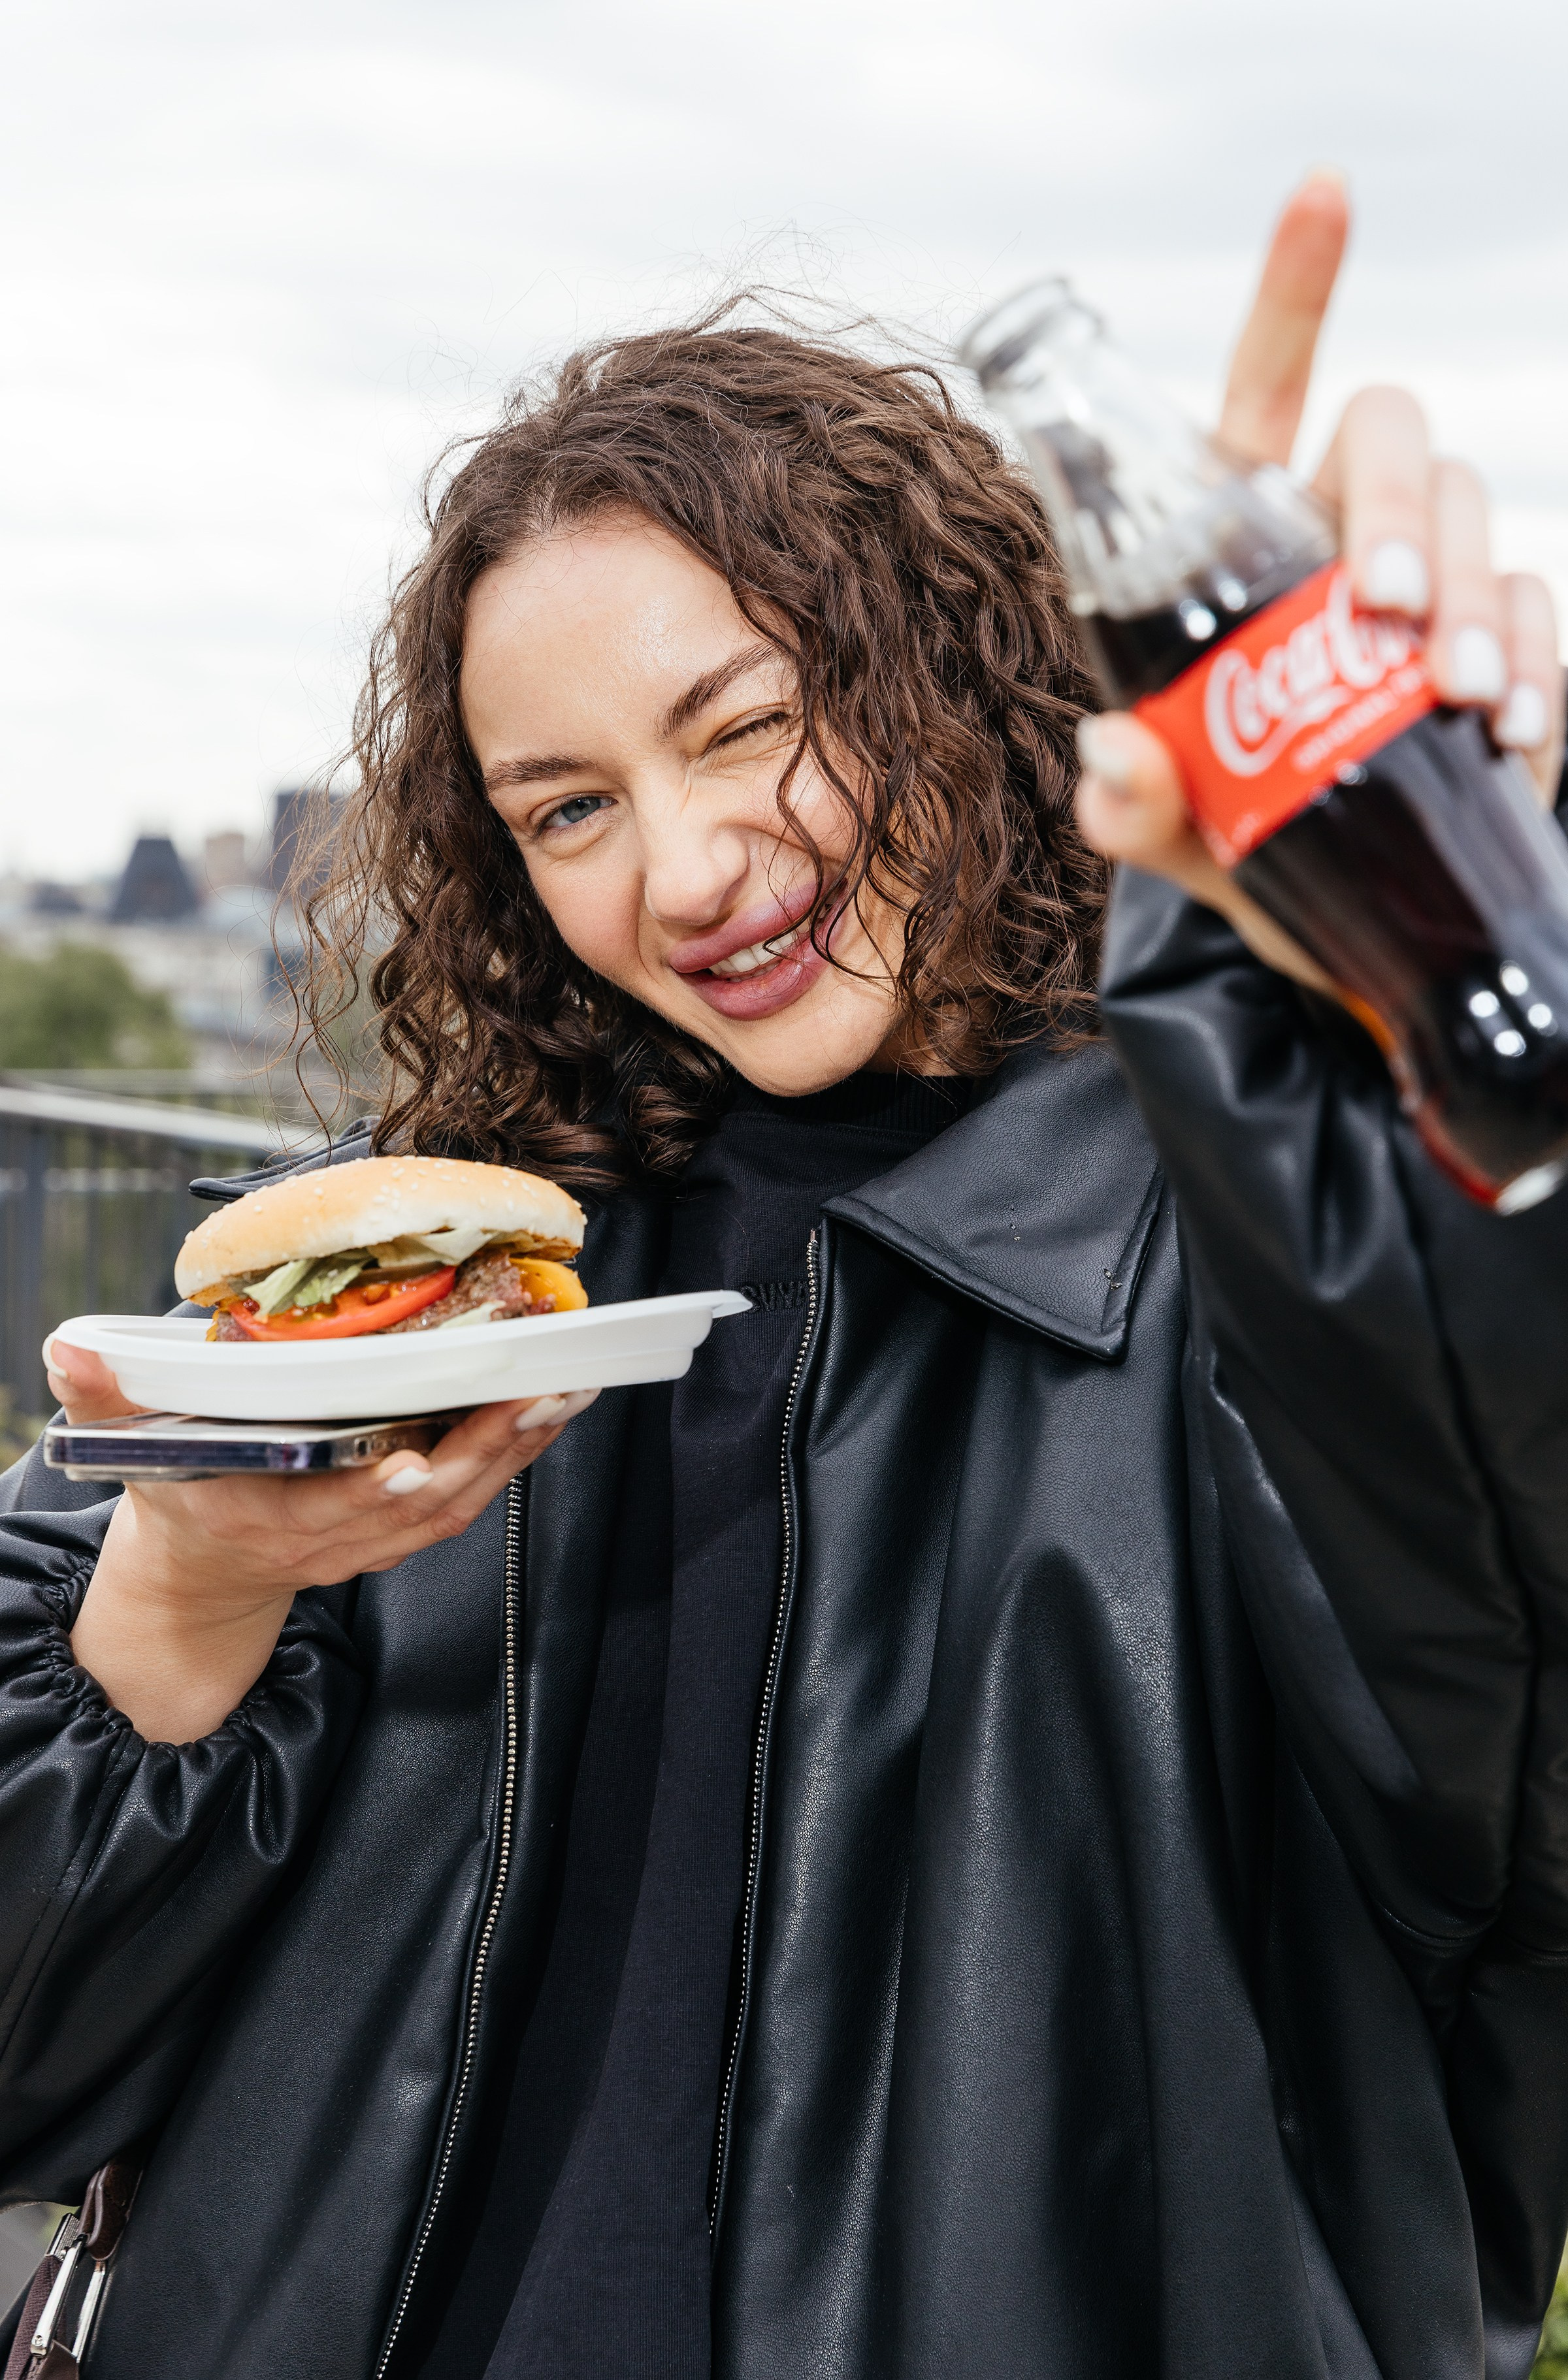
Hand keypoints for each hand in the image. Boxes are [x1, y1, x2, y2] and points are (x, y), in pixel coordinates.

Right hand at [46, 1335, 596, 1744]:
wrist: (202, 1575)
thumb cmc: (177, 1494)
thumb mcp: (127, 1447)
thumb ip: (105, 1399)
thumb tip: (70, 1351)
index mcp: (264, 1518)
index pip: (325, 1510)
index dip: (371, 1491)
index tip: (412, 1461)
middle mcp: (332, 1538)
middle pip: (420, 1501)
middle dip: (483, 1450)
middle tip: (534, 1393)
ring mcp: (375, 1538)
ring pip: (459, 1501)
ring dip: (516, 1448)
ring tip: (562, 1390)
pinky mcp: (405, 1526)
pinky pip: (471, 1496)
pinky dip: (513, 1455)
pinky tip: (548, 1410)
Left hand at [1075, 172, 1565, 988]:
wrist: (1339, 924)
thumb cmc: (1240, 840)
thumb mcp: (1174, 830)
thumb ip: (1130, 801)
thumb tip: (1111, 757)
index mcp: (1241, 535)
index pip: (1266, 388)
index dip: (1297, 286)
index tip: (1326, 189)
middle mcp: (1341, 532)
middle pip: (1389, 433)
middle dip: (1399, 506)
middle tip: (1382, 615)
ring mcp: (1433, 581)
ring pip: (1477, 509)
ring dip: (1472, 596)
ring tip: (1451, 697)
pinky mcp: (1505, 644)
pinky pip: (1540, 608)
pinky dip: (1535, 661)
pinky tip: (1513, 728)